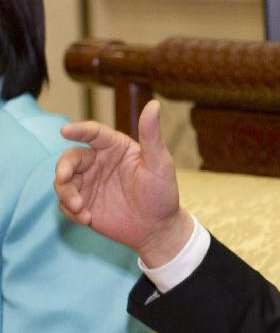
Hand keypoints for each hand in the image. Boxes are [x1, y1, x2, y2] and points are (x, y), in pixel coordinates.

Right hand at [54, 100, 192, 265]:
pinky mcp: (84, 204)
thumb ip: (152, 135)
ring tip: (80, 208)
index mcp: (115, 148)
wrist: (159, 228)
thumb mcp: (160, 164)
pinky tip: (86, 219)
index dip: (79, 130)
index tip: (65, 131)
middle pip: (71, 157)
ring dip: (66, 193)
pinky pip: (66, 204)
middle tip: (63, 178)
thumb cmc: (162, 193)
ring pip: (63, 182)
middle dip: (63, 167)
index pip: (93, 133)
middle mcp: (98, 163)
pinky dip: (70, 211)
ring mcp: (89, 184)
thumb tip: (154, 104)